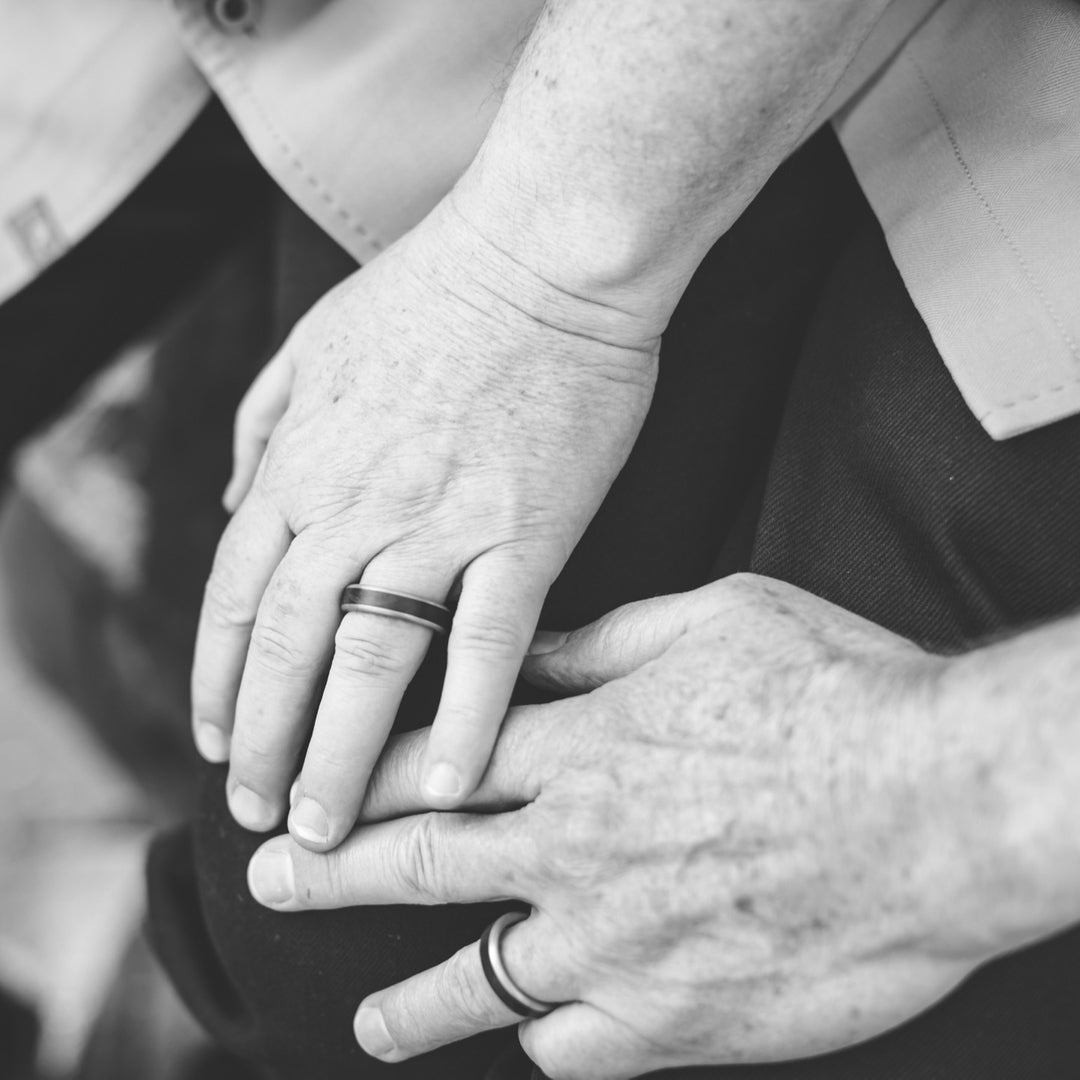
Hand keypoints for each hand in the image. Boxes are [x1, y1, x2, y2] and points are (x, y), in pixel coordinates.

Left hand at [191, 199, 659, 849]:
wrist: (544, 257)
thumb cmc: (435, 290)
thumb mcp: (312, 341)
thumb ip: (261, 424)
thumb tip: (235, 495)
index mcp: (299, 463)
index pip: (236, 598)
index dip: (221, 681)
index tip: (220, 742)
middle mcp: (354, 506)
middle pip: (289, 649)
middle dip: (264, 742)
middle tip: (261, 813)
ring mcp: (439, 524)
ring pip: (371, 662)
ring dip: (340, 756)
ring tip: (327, 828)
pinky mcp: (526, 534)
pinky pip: (488, 644)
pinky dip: (470, 720)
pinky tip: (455, 786)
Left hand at [245, 574, 1037, 1077]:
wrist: (940, 801)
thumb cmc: (833, 689)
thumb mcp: (714, 619)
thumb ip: (605, 642)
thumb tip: (534, 647)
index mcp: (580, 747)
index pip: (431, 763)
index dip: (359, 775)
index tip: (313, 789)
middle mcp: (575, 847)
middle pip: (419, 864)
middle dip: (329, 875)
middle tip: (272, 885)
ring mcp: (617, 943)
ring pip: (479, 980)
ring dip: (411, 1002)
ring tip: (368, 1022)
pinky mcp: (676, 1018)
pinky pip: (576, 1049)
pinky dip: (546, 1047)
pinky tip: (535, 1047)